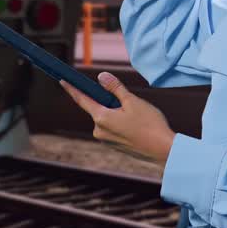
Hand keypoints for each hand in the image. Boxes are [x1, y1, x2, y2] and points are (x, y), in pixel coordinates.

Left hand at [59, 72, 175, 164]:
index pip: (82, 100)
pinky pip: (113, 128)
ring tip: (137, 117)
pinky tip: (137, 125)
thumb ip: (114, 88)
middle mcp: (99, 131)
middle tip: (129, 102)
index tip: (62, 80)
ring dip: (116, 113)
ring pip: (107, 118)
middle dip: (109, 101)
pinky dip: (121, 123)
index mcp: (101, 118)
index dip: (72, 89)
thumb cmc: (149, 124)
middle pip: (98, 108)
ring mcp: (106, 140)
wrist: (163, 150)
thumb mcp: (132, 101)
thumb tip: (101, 77)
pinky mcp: (114, 146)